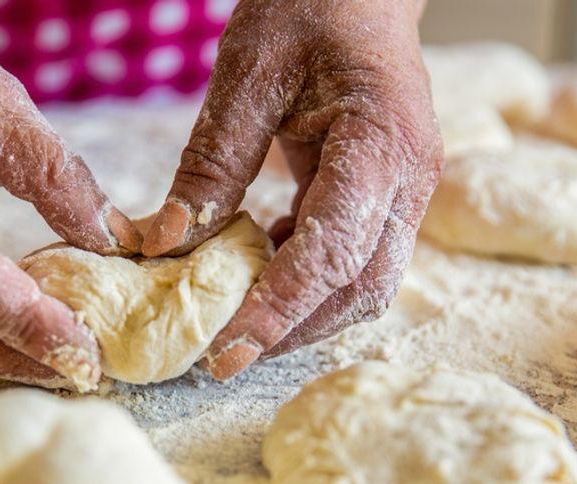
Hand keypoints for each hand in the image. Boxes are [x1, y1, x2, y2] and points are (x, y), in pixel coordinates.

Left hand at [139, 0, 442, 379]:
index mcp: (381, 143)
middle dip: (293, 331)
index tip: (225, 354)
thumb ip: (211, 162)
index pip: (333, 252)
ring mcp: (406, 191)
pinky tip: (260, 262)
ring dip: (303, 314)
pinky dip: (307, 278)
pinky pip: (354, 257)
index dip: (279, 311)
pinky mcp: (388, 195)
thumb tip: (167, 244)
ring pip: (364, 283)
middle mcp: (409, 179)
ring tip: (235, 320)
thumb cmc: (309, 7)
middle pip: (362, 288)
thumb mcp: (247, 74)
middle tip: (222, 356)